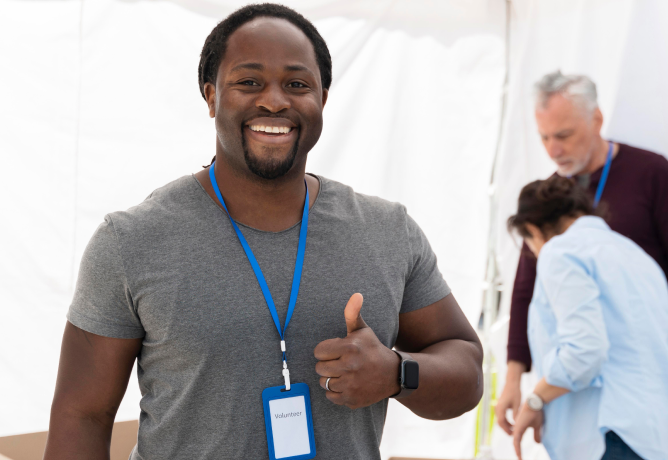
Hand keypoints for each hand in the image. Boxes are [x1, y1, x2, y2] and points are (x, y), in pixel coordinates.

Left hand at [314, 293, 400, 408]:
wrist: (393, 374)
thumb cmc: (372, 350)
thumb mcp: (363, 330)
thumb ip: (353, 313)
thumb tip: (356, 295)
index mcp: (349, 348)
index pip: (318, 352)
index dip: (326, 351)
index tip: (337, 351)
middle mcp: (350, 367)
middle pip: (319, 368)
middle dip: (328, 365)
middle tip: (341, 363)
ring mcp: (351, 385)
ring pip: (324, 383)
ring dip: (332, 379)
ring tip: (345, 373)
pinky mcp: (352, 399)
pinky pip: (331, 396)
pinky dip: (337, 392)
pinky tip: (348, 384)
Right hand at [495, 376, 521, 434]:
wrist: (511, 383)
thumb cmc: (515, 393)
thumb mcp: (517, 404)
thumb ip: (516, 415)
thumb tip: (516, 425)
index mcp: (501, 407)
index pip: (501, 421)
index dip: (506, 429)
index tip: (512, 434)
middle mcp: (497, 407)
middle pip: (499, 421)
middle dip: (505, 428)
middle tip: (512, 434)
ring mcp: (498, 406)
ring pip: (500, 419)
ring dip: (505, 425)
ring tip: (513, 430)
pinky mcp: (500, 405)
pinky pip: (501, 415)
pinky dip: (505, 420)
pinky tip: (512, 423)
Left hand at [512, 402, 542, 459]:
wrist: (535, 404)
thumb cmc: (536, 413)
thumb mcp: (537, 426)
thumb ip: (536, 434)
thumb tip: (538, 443)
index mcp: (520, 429)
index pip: (518, 441)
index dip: (518, 449)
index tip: (520, 457)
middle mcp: (517, 429)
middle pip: (516, 443)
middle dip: (518, 452)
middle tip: (520, 459)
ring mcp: (517, 428)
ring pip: (515, 443)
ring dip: (518, 452)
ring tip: (520, 459)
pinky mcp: (518, 428)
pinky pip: (516, 440)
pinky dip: (517, 448)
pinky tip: (518, 454)